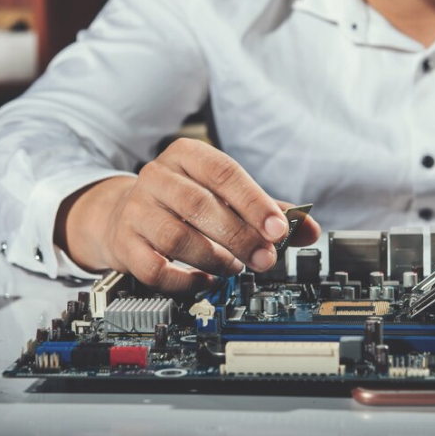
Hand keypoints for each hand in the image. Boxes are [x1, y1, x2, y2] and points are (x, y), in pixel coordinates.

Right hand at [55, 138, 319, 291]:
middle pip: (200, 205)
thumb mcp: (224, 196)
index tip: (279, 230)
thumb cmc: (185, 203)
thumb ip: (268, 210)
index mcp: (187, 155)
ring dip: (214, 258)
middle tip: (265, 259)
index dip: (254, 202)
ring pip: (177, 237)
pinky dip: (185, 280)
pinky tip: (204, 280)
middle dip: (240, 236)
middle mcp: (157, 176)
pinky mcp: (124, 244)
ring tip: (234, 267)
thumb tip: (309, 229)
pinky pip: (155, 268)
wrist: (125, 213)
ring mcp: (136, 210)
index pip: (224, 172)